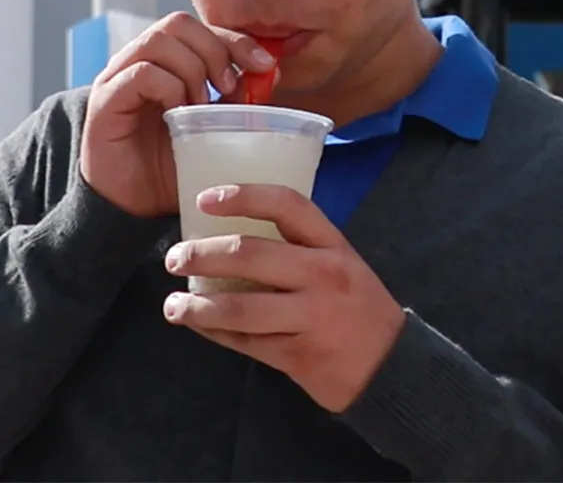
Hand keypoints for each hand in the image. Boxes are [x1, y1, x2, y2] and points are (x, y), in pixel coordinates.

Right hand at [81, 14, 276, 218]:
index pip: (199, 28)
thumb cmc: (170, 168)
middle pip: (178, 23)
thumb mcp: (212, 130)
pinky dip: (169, 87)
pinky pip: (141, 73)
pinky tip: (179, 114)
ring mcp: (118, 78)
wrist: (132, 210)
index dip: (234, 38)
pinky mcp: (104, 101)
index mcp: (163, 63)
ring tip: (202, 104)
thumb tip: (267, 71)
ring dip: (192, 68)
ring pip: (159, 41)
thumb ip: (233, 100)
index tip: (263, 63)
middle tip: (230, 88)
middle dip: (215, 49)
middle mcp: (137, 62)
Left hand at [163, 184, 406, 412]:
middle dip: (202, 255)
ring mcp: (310, 317)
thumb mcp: (341, 263)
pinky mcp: (297, 355)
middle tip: (174, 258)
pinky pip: (244, 342)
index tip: (205, 198)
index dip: (243, 196)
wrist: (391, 366)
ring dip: (197, 307)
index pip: (287, 206)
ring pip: (239, 308)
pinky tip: (197, 325)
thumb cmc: (357, 307)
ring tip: (172, 305)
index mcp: (333, 245)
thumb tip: (232, 232)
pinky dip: (214, 333)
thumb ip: (299, 247)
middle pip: (251, 255)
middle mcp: (323, 275)